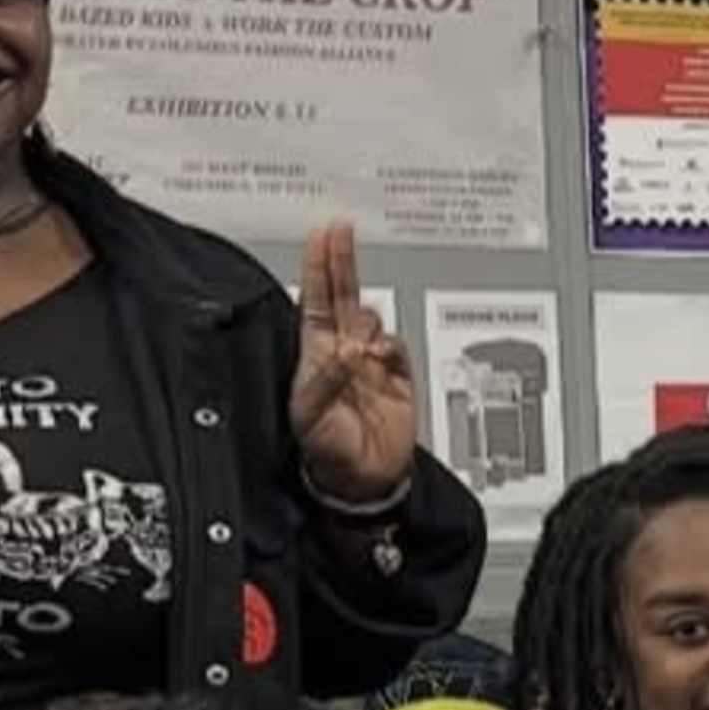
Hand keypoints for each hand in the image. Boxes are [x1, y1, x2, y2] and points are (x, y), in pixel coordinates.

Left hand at [289, 220, 416, 507]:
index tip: (322, 236)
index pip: (316, 298)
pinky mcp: (398, 376)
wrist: (363, 479)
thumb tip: (348, 350)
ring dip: (366, 322)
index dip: (319, 266)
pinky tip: (381, 356)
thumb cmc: (327, 449)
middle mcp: (343, 350)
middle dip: (342, 261)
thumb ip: (327, 380)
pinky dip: (390, 345)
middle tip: (342, 230)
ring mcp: (372, 361)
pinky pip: (397, 346)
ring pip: (372, 319)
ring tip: (360, 345)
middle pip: (343, 294)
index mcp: (316, 352)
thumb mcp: (310, 415)